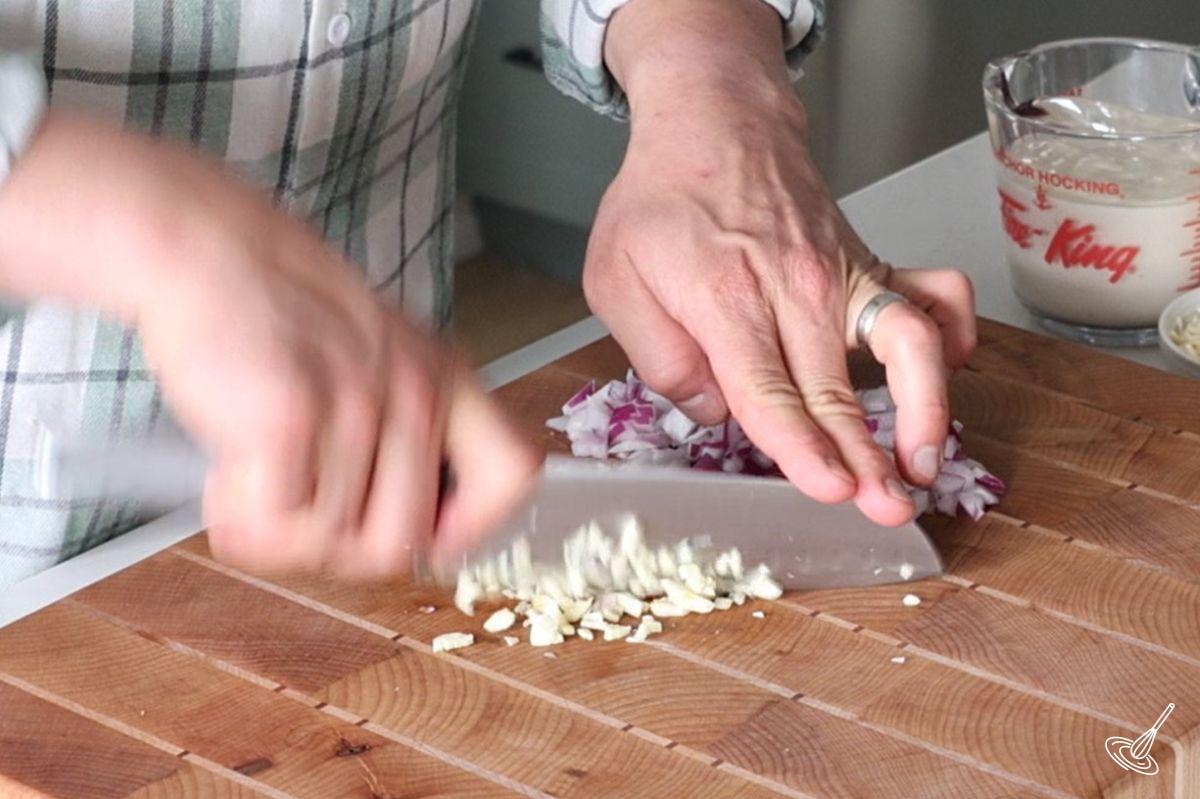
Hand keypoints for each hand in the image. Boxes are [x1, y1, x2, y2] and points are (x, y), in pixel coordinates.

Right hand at [0, 112, 539, 574]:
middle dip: (335, 548)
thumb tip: (413, 534)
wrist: (206, 251)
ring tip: (251, 474)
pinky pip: (276, 523)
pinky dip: (240, 517)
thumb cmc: (280, 310)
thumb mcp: (378, 357)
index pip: (515, 475)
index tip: (423, 536)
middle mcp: (415, 393)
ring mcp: (357, 406)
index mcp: (447, 378)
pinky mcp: (293, 418)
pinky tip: (227, 474)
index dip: (474, 526)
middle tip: (294, 510)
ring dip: (277, 531)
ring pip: (329, 543)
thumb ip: (407, 432)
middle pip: (401, 543)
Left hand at [592, 0, 975, 525]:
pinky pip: (933, 293)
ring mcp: (843, 276)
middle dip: (869, 458)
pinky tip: (950, 373)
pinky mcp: (870, 265)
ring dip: (926, 408)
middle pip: (838, 389)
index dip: (804, 448)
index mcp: (728, 303)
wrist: (714, 125)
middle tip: (889, 508)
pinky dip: (954, 332)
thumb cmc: (661, 204)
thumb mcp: (616, 282)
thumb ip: (660, 358)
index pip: (771, 392)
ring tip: (926, 462)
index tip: (833, 488)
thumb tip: (714, 412)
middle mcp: (796, 291)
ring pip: (906, 344)